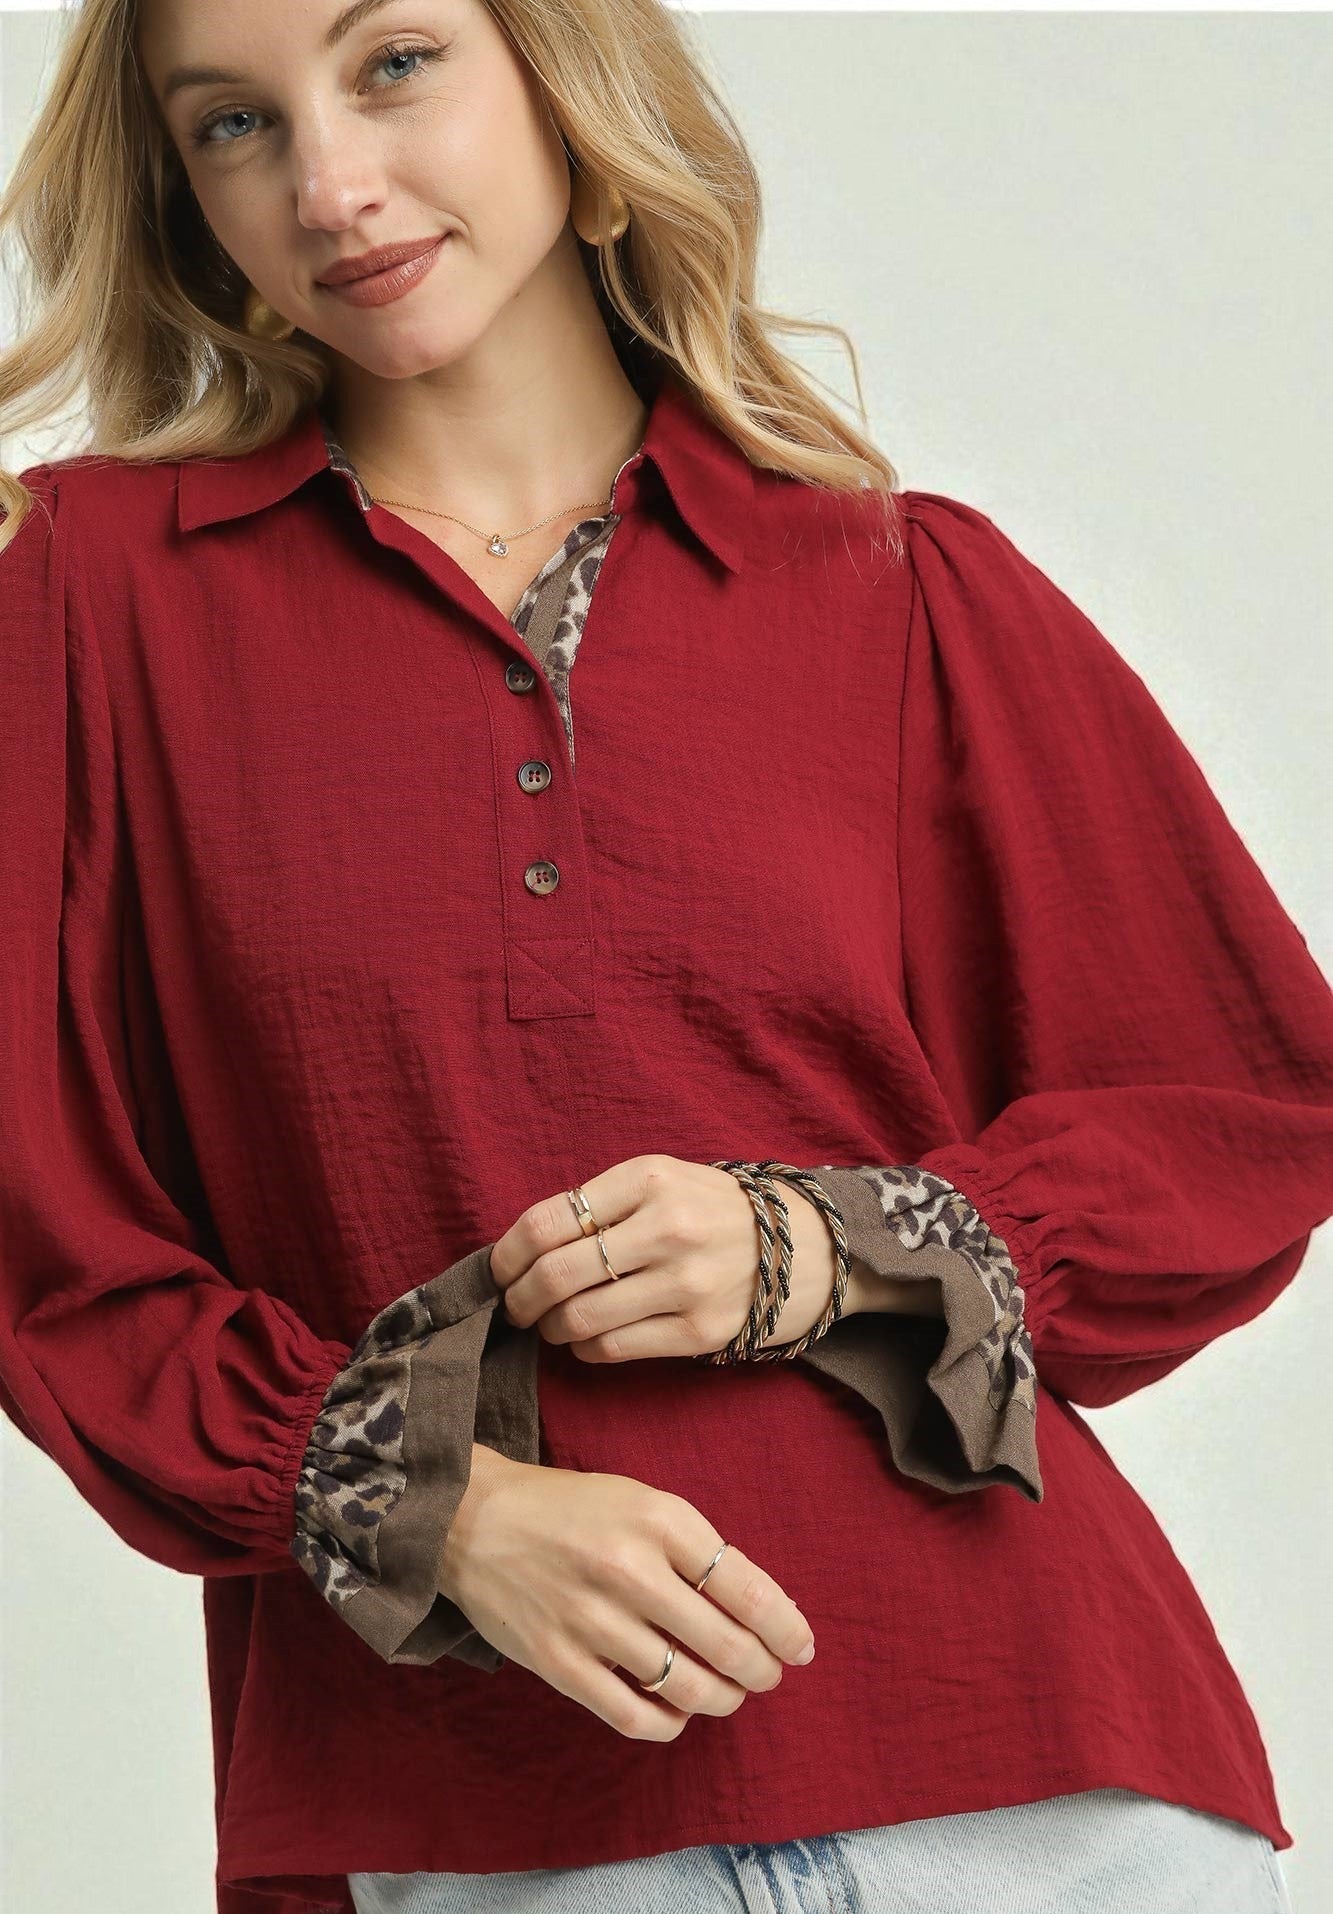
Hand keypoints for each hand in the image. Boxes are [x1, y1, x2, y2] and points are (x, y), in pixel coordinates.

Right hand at [438, 1445, 815, 1738]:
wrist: (472, 1520)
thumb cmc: (571, 1509)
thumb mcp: (642, 1501)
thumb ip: (696, 1550)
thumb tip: (761, 1611)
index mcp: (658, 1519)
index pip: (746, 1588)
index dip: (786, 1628)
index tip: (801, 1647)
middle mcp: (628, 1569)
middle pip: (726, 1645)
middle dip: (762, 1669)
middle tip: (768, 1673)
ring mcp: (591, 1621)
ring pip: (687, 1688)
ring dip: (723, 1699)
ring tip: (729, 1693)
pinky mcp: (558, 1663)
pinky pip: (635, 1717)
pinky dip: (670, 1724)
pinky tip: (679, 1712)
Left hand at [490, 1153, 844, 1362]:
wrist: (808, 1245)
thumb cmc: (716, 1209)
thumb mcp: (663, 1178)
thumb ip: (600, 1202)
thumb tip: (522, 1247)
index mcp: (649, 1179)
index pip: (547, 1221)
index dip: (507, 1253)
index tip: (500, 1269)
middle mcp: (668, 1228)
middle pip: (556, 1275)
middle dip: (518, 1298)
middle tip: (514, 1305)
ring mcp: (687, 1283)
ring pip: (579, 1319)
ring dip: (549, 1327)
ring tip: (551, 1322)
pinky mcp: (701, 1332)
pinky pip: (612, 1349)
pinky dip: (584, 1348)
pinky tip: (588, 1337)